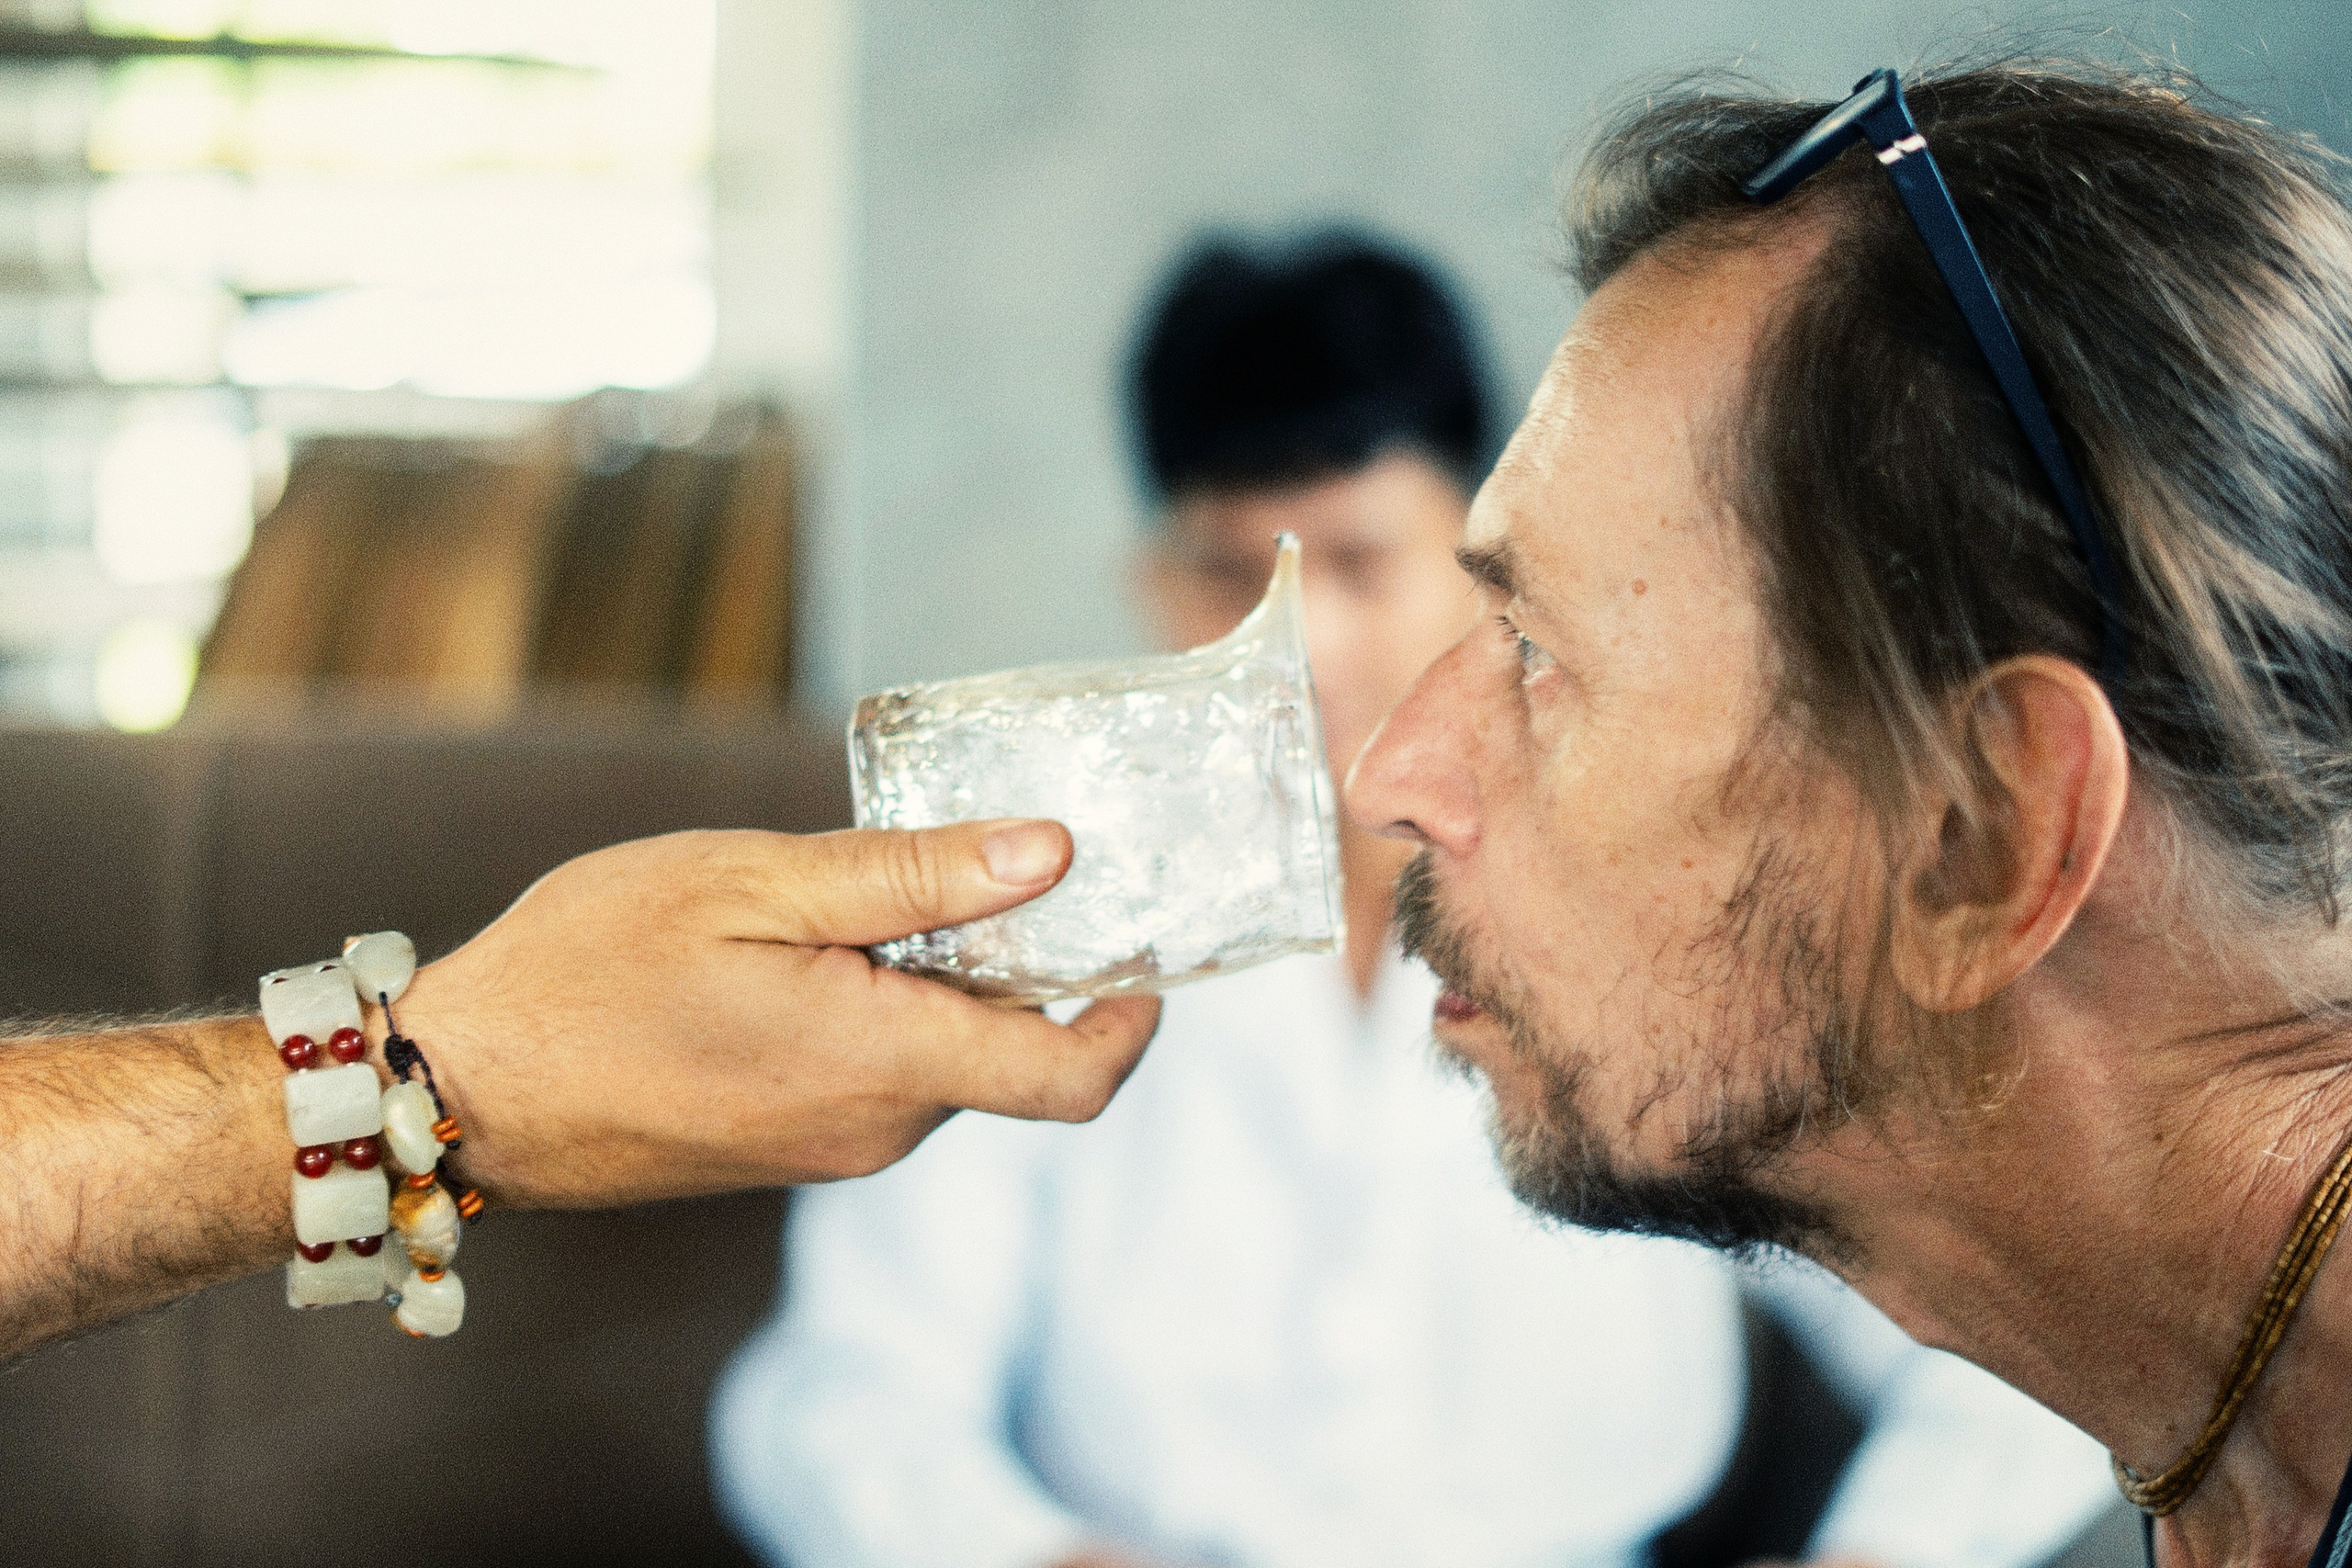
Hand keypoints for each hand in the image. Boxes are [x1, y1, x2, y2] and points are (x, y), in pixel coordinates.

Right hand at [381, 820, 1161, 1205]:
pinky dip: (886, 1013)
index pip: (1071, 1079)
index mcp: (886, 1063)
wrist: (463, 1086)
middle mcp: (877, 1128)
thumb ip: (919, 877)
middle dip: (1023, 968)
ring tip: (862, 896)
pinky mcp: (789, 1148)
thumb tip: (1057, 854)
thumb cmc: (592, 967)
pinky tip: (812, 950)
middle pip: (1011, 1057)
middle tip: (982, 862)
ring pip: (942, 1063)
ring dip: (940, 984)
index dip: (1131, 1020)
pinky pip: (880, 1080)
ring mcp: (831, 1148)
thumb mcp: (761, 885)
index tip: (1143, 947)